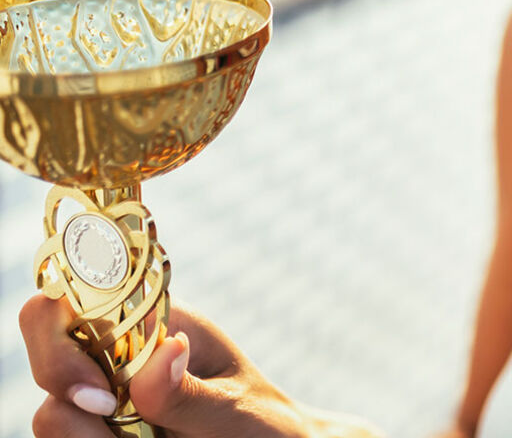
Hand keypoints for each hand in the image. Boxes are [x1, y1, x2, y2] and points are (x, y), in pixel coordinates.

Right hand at [19, 293, 380, 437]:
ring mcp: (100, 401)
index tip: (100, 379)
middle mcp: (117, 357)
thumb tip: (165, 350)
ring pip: (50, 412)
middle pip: (46, 346)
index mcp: (155, 324)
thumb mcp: (236, 406)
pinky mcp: (95, 435)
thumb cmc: (260, 423)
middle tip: (111, 413)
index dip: (63, 319)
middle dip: (62, 380)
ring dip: (83, 434)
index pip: (83, 292)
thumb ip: (192, 391)